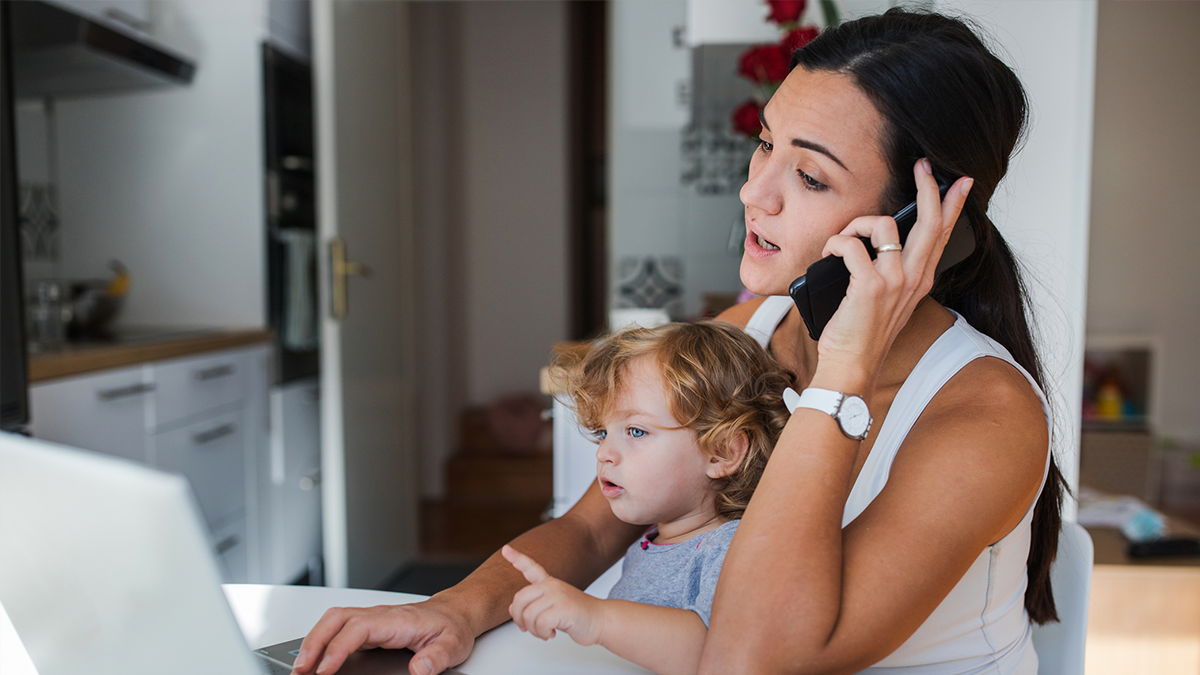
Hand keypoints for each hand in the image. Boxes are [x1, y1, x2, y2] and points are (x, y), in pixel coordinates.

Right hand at [290, 596, 474, 674]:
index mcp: (396, 620)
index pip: (358, 629)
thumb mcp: (453, 645)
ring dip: (313, 641)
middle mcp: (379, 616)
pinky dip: (322, 641)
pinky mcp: (369, 627)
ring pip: (333, 621)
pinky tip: (316, 660)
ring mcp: (372, 619)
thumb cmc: (451, 627)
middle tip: (300, 670)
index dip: (338, 648)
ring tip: (301, 668)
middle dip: (314, 642)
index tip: (324, 669)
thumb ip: (436, 658)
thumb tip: (419, 670)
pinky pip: (339, 629)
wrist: (455, 614)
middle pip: (336, 619)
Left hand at [502, 544, 604, 644]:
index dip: (517, 558)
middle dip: (519, 618)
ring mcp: (559, 595)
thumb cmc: (577, 615)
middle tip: (526, 628)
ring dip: (534, 630)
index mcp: (550, 583)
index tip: (506, 549)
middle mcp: (553, 586)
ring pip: (529, 615)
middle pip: (520, 599)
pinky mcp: (564, 608)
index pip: (531, 567)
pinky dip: (543, 633)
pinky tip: (552, 633)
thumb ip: (533, 605)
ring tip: (545, 632)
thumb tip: (512, 608)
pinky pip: (540, 623)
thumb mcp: (552, 607)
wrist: (601, 620)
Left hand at [814, 158, 972, 387]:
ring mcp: (894, 281)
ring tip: (842, 239)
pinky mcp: (870, 286)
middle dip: (928, 188)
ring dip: (857, 223)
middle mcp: (913, 278)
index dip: (952, 205)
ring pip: (884, 225)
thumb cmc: (861, 334)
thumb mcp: (887, 300)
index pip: (942, 234)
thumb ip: (890, 272)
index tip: (958, 181)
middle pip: (929, 221)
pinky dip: (835, 243)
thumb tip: (873, 242)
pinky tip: (828, 254)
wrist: (852, 366)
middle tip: (922, 166)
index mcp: (920, 280)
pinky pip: (851, 245)